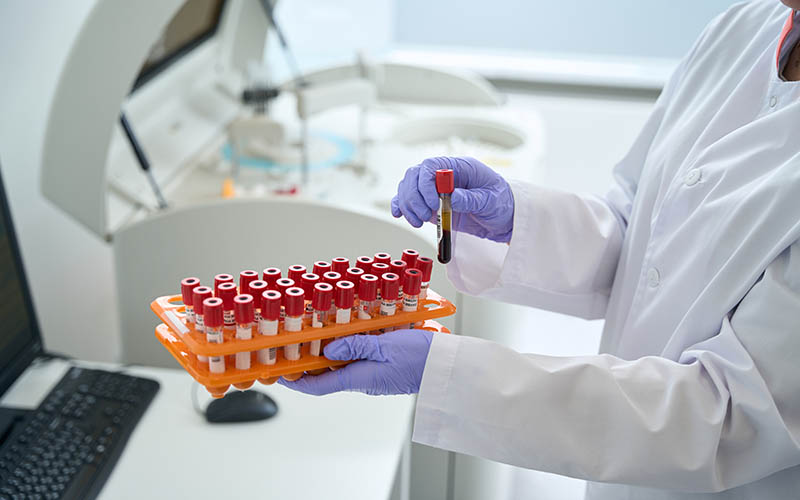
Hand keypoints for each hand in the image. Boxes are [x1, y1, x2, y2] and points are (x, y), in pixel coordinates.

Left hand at [278, 329, 432, 395]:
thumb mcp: (384, 345)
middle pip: (329, 375)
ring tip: (317, 337)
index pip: (319, 385)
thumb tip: (329, 351)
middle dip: (310, 363)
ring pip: (343, 366)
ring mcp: (374, 376)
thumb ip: (355, 346)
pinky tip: (348, 335)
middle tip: (295, 348)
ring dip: (329, 354)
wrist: (446, 366)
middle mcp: (364, 380)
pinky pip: (359, 361)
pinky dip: (348, 350)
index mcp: (360, 378)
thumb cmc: (421, 357)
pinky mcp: (384, 369)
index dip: (297, 381)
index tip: (280, 374)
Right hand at [390, 156, 514, 242]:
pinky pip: (410, 201)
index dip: (426, 183)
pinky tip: (400, 213)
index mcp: (459, 167)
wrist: (505, 218)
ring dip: (408, 205)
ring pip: (409, 189)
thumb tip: (452, 197)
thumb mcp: (491, 200)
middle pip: (415, 176)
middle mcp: (444, 176)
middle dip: (414, 196)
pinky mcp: (431, 205)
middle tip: (424, 215)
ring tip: (418, 221)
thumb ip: (471, 198)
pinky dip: (402, 206)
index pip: (431, 165)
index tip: (432, 203)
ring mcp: (435, 190)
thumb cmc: (502, 203)